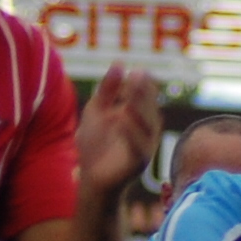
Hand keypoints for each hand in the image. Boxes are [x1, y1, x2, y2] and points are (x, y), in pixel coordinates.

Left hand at [74, 65, 163, 202]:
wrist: (91, 177)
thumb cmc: (95, 144)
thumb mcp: (97, 111)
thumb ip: (107, 89)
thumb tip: (120, 63)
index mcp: (139, 115)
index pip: (145, 95)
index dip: (141, 83)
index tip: (135, 70)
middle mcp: (146, 129)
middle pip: (148, 107)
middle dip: (142, 92)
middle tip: (139, 75)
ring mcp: (145, 146)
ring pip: (147, 125)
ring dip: (139, 108)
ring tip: (131, 92)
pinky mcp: (139, 162)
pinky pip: (138, 146)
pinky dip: (131, 132)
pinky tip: (121, 118)